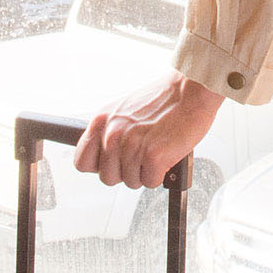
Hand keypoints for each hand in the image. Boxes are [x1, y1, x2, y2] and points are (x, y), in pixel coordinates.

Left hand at [78, 73, 222, 190]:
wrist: (190, 90)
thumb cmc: (164, 100)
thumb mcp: (124, 110)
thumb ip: (110, 131)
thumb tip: (105, 155)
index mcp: (102, 121)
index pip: (82, 162)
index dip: (98, 167)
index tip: (110, 164)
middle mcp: (113, 134)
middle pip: (108, 177)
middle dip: (125, 172)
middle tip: (141, 157)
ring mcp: (132, 146)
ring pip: (131, 182)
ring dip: (146, 172)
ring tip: (156, 151)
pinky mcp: (153, 156)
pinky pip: (151, 182)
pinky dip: (161, 174)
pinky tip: (165, 155)